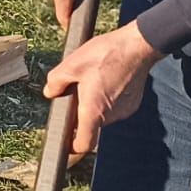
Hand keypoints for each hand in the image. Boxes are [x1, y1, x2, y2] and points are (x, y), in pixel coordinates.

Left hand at [43, 20, 160, 158]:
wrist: (139, 45)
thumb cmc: (107, 53)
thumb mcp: (72, 64)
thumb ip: (56, 81)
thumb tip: (51, 92)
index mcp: (94, 110)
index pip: (83, 144)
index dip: (72, 146)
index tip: (65, 140)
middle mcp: (111, 116)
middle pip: (91, 127)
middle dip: (80, 115)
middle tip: (75, 94)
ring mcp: (125, 111)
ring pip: (103, 116)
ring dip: (94, 105)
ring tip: (92, 82)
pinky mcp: (133, 104)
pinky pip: (114, 108)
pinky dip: (107, 99)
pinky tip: (106, 80)